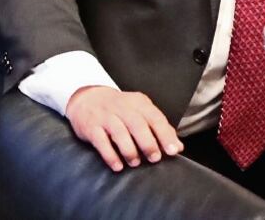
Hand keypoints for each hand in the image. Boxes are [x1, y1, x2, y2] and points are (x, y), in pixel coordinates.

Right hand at [66, 86, 182, 171]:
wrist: (87, 98)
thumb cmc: (119, 109)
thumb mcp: (140, 112)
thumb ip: (159, 129)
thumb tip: (177, 147)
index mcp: (139, 103)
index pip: (155, 118)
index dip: (165, 134)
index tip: (173, 151)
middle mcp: (122, 107)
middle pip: (138, 124)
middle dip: (148, 143)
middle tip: (154, 158)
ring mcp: (106, 116)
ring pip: (120, 132)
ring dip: (129, 150)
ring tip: (136, 162)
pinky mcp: (91, 126)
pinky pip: (101, 141)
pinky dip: (110, 155)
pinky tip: (117, 166)